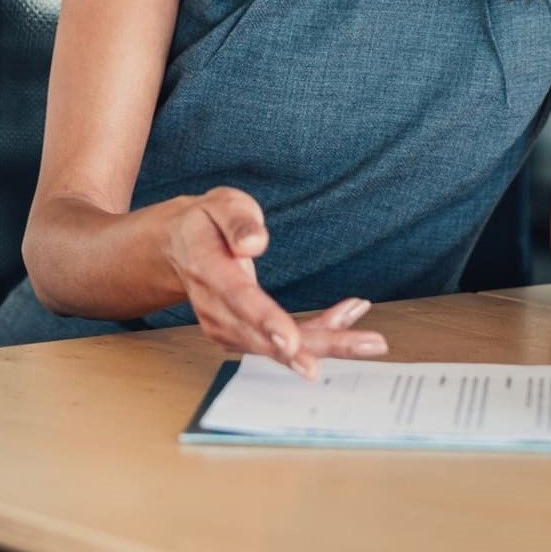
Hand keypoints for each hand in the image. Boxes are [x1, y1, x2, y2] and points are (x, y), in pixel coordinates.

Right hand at [163, 186, 387, 379]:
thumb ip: (237, 220)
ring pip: (278, 347)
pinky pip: (281, 344)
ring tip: (370, 339)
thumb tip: (254, 243)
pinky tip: (347, 320)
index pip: (238, 298)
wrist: (180, 247)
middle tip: (364, 346)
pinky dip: (319, 335)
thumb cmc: (206, 223)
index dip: (266, 321)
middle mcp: (213, 305)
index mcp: (207, 268)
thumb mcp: (220, 204)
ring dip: (327, 341)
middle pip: (265, 336)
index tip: (291, 342)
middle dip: (316, 345)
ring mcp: (224, 325)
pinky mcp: (238, 335)